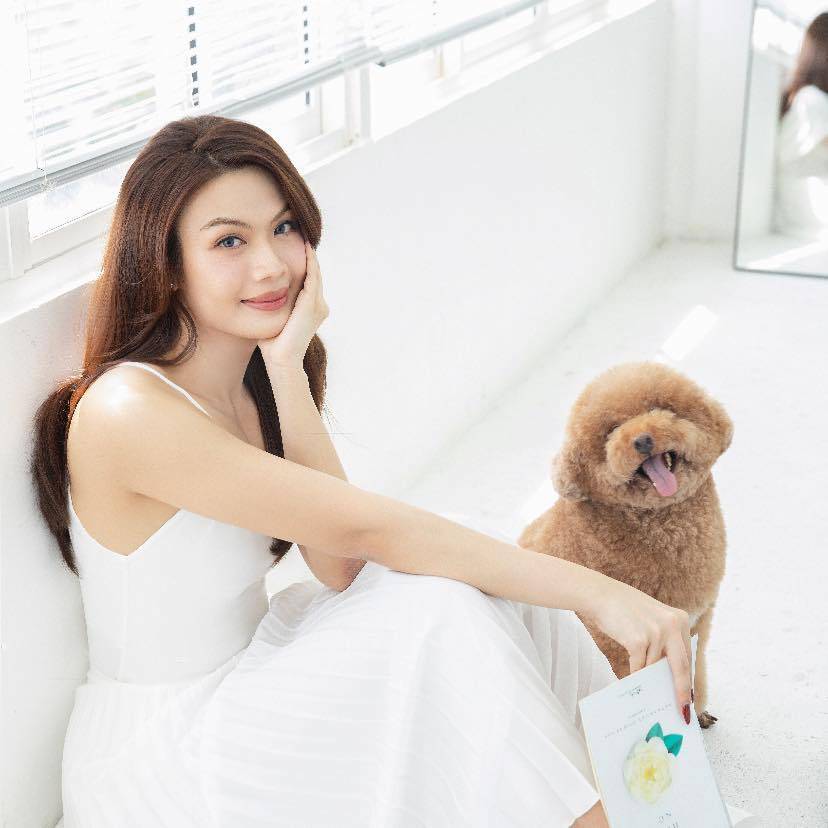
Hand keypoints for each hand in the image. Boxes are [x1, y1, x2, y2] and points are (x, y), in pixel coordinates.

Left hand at [257, 238, 328, 368]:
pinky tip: (303, 247)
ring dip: (310, 254)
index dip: (303, 263)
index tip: (293, 246)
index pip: (309, 281)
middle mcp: (320, 306)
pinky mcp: (311, 304)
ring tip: (302, 234)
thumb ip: (272, 305)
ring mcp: (318, 305)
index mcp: (312, 310)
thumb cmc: (273, 345)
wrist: (281, 361)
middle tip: (300, 232)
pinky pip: (312, 276)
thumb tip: (257, 294)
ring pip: (315, 272)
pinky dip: (309, 261)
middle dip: (307, 255)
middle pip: (315, 274)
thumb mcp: (274, 319)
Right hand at [583, 575, 692, 720]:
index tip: (689, 696)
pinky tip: (630, 680)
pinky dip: (634, 675)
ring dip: (648, 679)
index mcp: (680, 620)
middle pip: (681, 666)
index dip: (687, 678)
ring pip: (655, 668)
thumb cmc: (625, 609)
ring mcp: (656, 632)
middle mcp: (672, 625)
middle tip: (682, 710)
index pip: (687, 655)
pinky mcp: (638, 640)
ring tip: (645, 690)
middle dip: (681, 690)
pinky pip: (639, 667)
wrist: (600, 594)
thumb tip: (669, 673)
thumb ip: (665, 639)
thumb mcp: (653, 619)